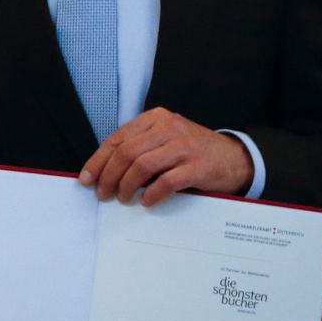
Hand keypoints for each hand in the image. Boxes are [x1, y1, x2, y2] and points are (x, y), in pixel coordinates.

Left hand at [80, 108, 252, 206]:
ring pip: (142, 166)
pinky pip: (166, 182)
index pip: (117, 139)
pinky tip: (146, 201)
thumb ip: (138, 148)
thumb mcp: (163, 139)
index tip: (86, 179)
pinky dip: (151, 194)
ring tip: (122, 198)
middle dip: (108, 176)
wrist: (235, 158)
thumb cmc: (190, 151)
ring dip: (126, 186)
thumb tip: (102, 172)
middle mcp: (169, 127)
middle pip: (126, 153)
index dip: (98, 161)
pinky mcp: (198, 166)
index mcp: (155, 118)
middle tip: (103, 194)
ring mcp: (185, 146)